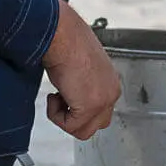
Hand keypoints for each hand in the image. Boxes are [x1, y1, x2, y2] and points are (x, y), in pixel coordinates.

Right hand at [42, 0, 119, 140]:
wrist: (62, 35)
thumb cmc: (67, 42)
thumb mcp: (80, 66)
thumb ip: (83, 83)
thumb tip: (72, 92)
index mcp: (111, 82)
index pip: (102, 110)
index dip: (80, 108)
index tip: (66, 95)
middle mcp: (112, 92)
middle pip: (97, 124)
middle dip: (76, 117)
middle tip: (61, 99)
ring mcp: (103, 101)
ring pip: (84, 130)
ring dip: (65, 119)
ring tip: (57, 98)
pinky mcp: (89, 107)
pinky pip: (70, 126)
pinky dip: (56, 116)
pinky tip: (54, 96)